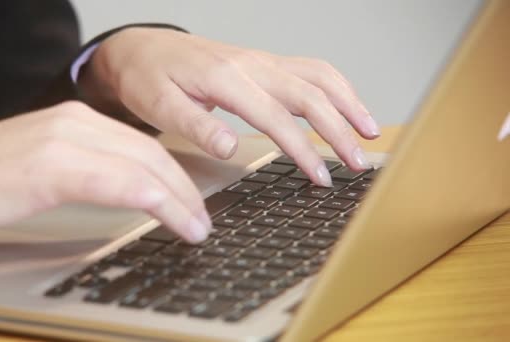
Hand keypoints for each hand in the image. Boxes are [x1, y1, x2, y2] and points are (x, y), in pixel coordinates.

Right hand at [0, 102, 209, 241]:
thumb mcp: (41, 167)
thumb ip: (81, 169)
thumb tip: (120, 191)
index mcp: (75, 120)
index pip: (144, 146)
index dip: (175, 176)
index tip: (191, 202)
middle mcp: (75, 122)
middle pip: (153, 155)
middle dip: (185, 190)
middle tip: (202, 219)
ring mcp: (64, 141)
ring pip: (146, 167)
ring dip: (180, 201)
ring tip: (197, 227)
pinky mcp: (52, 167)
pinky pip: (123, 184)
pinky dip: (159, 204)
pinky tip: (175, 221)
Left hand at [82, 27, 379, 186]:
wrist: (141, 49)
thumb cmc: (148, 78)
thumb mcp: (159, 106)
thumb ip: (196, 126)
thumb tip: (232, 148)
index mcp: (227, 79)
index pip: (276, 117)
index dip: (303, 150)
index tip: (320, 177)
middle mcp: (252, 65)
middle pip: (310, 94)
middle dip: (340, 131)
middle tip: (357, 163)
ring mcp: (261, 61)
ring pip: (318, 75)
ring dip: (348, 103)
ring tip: (369, 133)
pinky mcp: (263, 63)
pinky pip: (309, 69)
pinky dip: (335, 88)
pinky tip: (345, 105)